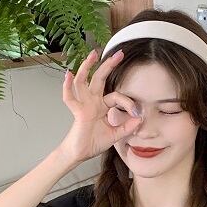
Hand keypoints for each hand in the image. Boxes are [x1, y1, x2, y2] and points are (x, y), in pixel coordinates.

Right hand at [58, 48, 143, 164]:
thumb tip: (139, 119)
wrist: (81, 153)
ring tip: (93, 54)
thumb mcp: (116, 135)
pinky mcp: (78, 112)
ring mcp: (84, 105)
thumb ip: (127, 127)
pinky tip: (68, 74)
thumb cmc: (94, 142)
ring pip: (84, 81)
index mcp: (103, 106)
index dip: (128, 103)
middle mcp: (93, 102)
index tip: (137, 113)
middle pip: (100, 78)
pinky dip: (67, 86)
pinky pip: (70, 98)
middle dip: (109, 65)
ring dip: (87, 67)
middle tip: (119, 53)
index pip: (117, 96)